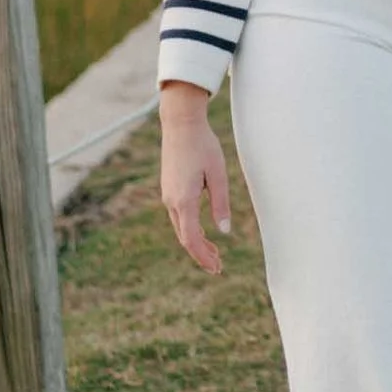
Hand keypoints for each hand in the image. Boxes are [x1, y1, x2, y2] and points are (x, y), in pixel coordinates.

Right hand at [158, 81, 232, 268]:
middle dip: (201, 253)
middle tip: (218, 267)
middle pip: (185, 237)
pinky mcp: (169, 189)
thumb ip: (221, 204)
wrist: (181, 123)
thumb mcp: (218, 174)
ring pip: (181, 228)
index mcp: (184, 200)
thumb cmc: (203, 145)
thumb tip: (224, 231)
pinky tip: (203, 232)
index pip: (191, 239)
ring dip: (197, 242)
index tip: (216, 268)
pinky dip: (191, 229)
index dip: (203, 256)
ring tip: (215, 253)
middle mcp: (171, 201)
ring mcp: (167, 195)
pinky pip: (179, 216)